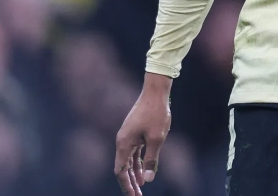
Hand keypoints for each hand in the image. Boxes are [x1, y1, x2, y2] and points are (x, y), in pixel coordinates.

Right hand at [114, 73, 172, 194]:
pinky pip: (134, 153)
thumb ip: (151, 160)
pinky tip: (143, 173)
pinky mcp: (134, 133)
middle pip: (122, 168)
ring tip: (141, 188)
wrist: (155, 92)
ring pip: (128, 161)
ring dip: (133, 174)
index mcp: (124, 143)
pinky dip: (137, 163)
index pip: (120, 171)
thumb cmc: (156, 114)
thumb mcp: (156, 139)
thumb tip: (148, 179)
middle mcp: (122, 141)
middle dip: (129, 183)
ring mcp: (128, 136)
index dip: (126, 186)